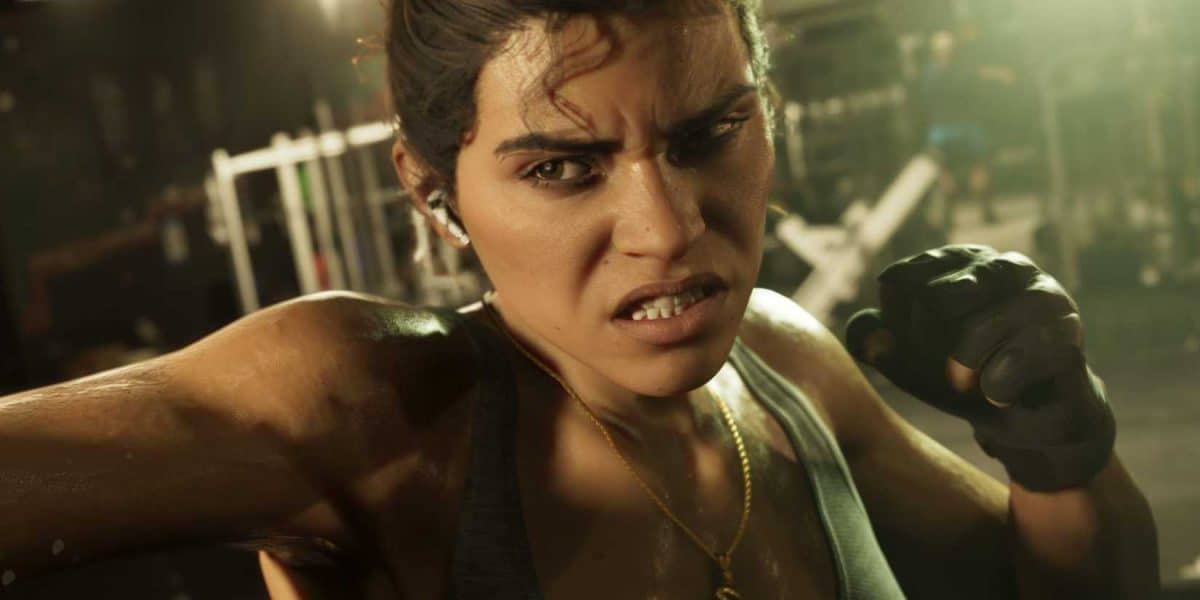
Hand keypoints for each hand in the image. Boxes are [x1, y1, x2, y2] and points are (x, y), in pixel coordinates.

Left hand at [845, 245, 1114, 490]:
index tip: (916, 351)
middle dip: (929, 350)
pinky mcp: (1067, 330)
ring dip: (963, 367)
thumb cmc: (963, 379)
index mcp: (958, 261)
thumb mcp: (906, 362)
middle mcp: (1001, 265)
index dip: (897, 327)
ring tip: (966, 383)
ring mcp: (1040, 293)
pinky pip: (1018, 356)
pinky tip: (998, 394)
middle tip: (946, 373)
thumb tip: (869, 331)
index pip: (900, 282)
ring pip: (976, 329)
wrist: (1029, 420)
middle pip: (934, 301)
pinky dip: (998, 385)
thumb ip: (873, 341)